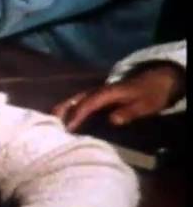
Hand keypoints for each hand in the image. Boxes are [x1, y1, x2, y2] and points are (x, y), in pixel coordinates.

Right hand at [53, 63, 184, 131]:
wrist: (158, 79)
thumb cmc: (150, 94)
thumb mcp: (146, 105)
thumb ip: (129, 112)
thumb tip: (112, 120)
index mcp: (108, 92)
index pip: (88, 103)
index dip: (77, 115)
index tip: (67, 128)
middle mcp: (99, 90)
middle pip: (76, 99)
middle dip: (62, 110)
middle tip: (49, 123)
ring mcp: (98, 91)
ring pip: (76, 99)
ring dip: (63, 108)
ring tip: (51, 121)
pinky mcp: (99, 95)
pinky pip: (80, 101)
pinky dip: (70, 107)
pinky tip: (64, 116)